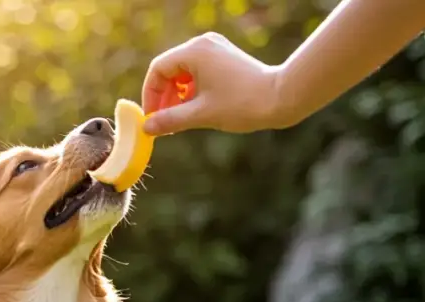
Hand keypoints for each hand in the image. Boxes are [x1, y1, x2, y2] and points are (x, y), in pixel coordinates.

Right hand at [141, 32, 291, 135]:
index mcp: (194, 52)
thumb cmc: (243, 104)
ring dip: (177, 96)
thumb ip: (170, 120)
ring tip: (179, 119)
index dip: (150, 95)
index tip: (152, 118)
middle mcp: (203, 44)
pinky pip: (197, 72)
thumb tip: (146, 128)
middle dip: (164, 97)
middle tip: (164, 122)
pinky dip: (191, 90)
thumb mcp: (201, 115)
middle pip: (169, 70)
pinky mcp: (224, 58)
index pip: (158, 70)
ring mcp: (215, 49)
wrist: (283, 97)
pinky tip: (195, 109)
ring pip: (182, 72)